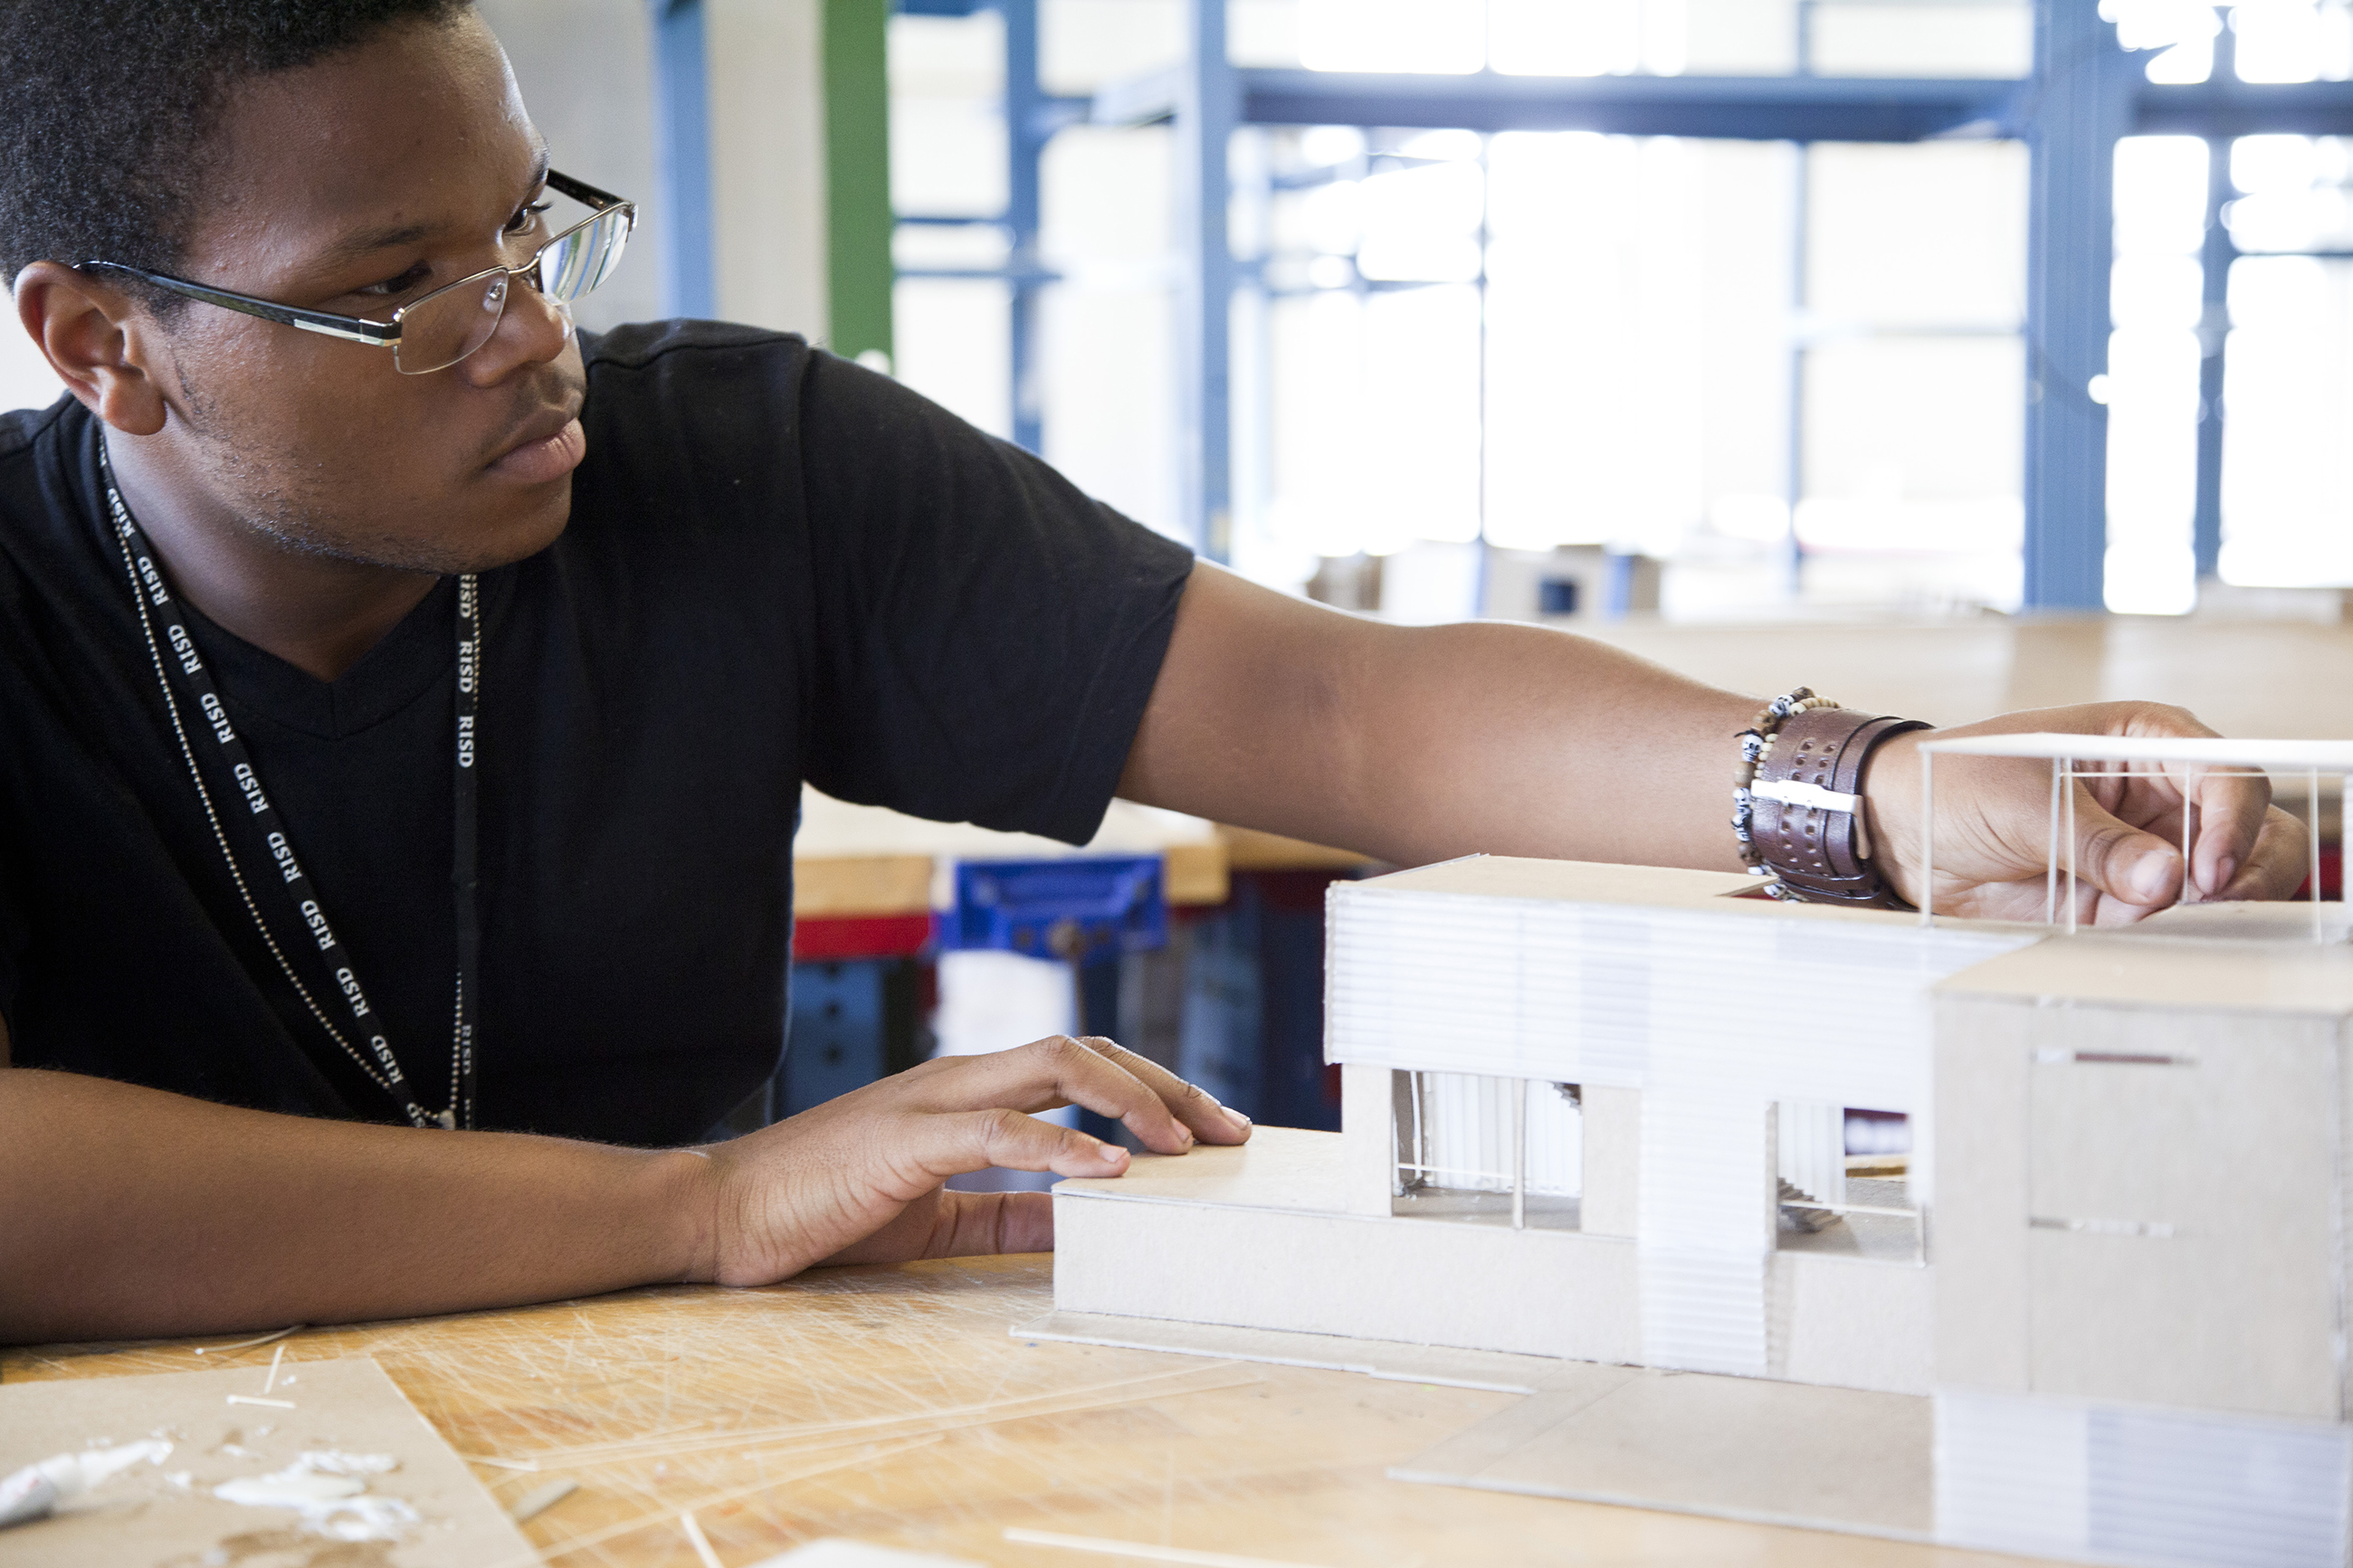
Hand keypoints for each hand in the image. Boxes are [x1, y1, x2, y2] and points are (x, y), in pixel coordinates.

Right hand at [683, 1034, 1250, 1286]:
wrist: (722, 1214)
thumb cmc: (822, 1211)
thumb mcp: (935, 1215)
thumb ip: (1006, 1212)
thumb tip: (1084, 1221)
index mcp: (968, 1092)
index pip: (1081, 1066)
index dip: (1153, 1089)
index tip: (1211, 1132)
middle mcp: (959, 1079)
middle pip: (1087, 1051)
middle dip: (1167, 1084)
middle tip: (1229, 1131)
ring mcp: (932, 1101)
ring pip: (1055, 1065)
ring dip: (1131, 1100)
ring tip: (1183, 1145)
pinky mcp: (905, 1140)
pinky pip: (1000, 1131)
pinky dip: (1062, 1147)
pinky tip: (1110, 1171)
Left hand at [1863, 701, 2309, 924]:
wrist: (1899, 829)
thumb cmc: (1954, 783)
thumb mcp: (2021, 803)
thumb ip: (2093, 843)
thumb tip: (2165, 880)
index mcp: (2145, 740)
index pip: (2227, 772)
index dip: (2234, 820)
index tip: (2209, 869)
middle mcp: (2161, 793)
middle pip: (2254, 829)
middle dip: (2250, 870)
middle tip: (2214, 905)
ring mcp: (2148, 849)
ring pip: (2227, 883)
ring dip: (2213, 910)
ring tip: (2163, 923)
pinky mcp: (2123, 899)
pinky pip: (2171, 922)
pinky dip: (2168, 936)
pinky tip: (2136, 938)